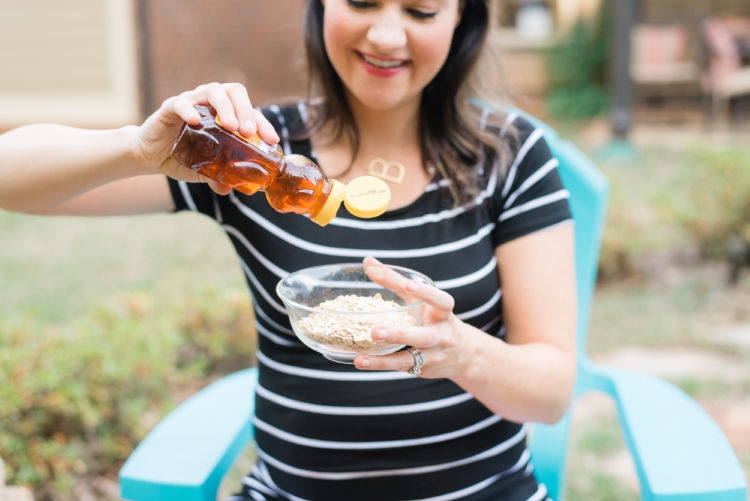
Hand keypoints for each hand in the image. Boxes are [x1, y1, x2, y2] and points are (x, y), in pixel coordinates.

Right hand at [133, 82, 279, 193]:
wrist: (151, 156)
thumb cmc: (184, 157)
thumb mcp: (206, 170)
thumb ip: (219, 176)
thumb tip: (233, 190)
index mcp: (225, 114)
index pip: (250, 112)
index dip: (263, 124)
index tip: (272, 140)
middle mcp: (211, 103)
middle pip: (234, 92)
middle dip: (245, 110)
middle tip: (248, 131)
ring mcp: (191, 101)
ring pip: (212, 90)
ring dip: (225, 107)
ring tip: (231, 127)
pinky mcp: (170, 107)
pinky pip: (181, 103)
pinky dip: (189, 109)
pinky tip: (195, 121)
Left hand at [353, 256, 466, 378]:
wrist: (464, 354)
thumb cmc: (435, 318)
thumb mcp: (422, 299)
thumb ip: (396, 281)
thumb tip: (368, 261)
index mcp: (443, 313)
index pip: (440, 301)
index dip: (426, 294)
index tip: (410, 286)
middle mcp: (440, 335)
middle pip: (423, 336)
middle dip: (400, 334)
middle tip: (376, 331)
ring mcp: (432, 355)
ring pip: (409, 358)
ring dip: (384, 359)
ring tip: (361, 356)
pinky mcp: (422, 369)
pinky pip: (399, 367)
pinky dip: (379, 364)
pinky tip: (360, 360)